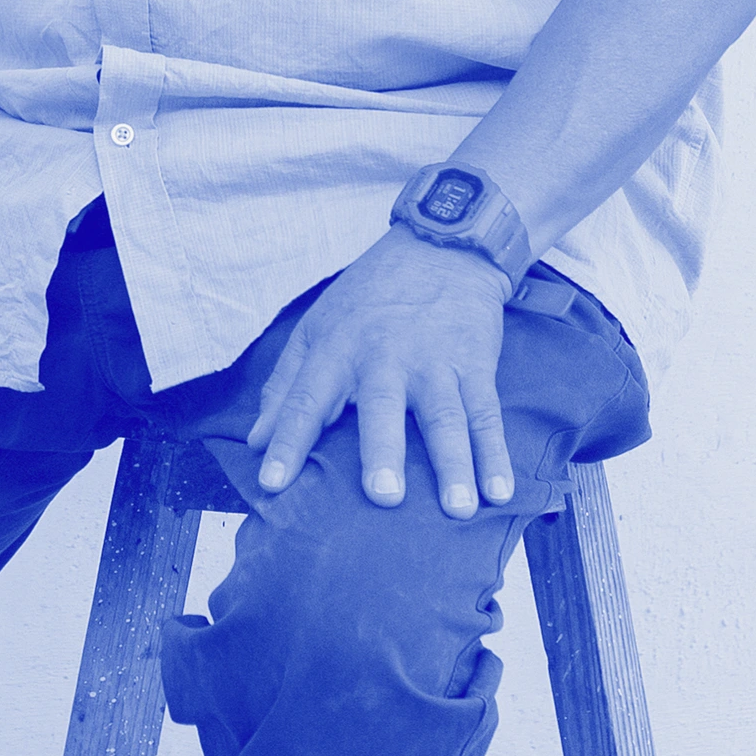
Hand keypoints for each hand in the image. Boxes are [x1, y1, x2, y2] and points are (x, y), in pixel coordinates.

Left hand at [245, 228, 513, 517]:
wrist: (441, 246)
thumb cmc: (368, 296)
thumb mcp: (316, 326)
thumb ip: (284, 385)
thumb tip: (256, 441)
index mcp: (337, 348)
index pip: (305, 399)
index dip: (287, 441)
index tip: (272, 483)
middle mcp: (385, 355)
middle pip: (382, 407)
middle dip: (382, 450)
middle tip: (383, 496)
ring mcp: (435, 361)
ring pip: (446, 416)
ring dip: (454, 463)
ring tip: (459, 509)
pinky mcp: (475, 363)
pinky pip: (487, 413)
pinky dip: (496, 453)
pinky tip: (499, 491)